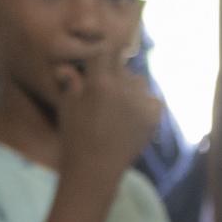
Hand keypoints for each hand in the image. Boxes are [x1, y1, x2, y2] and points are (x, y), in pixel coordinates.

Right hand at [54, 44, 161, 181]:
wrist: (95, 171)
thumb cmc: (75, 138)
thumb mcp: (67, 107)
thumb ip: (70, 82)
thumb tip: (67, 66)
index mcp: (100, 82)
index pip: (104, 50)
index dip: (101, 51)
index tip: (99, 57)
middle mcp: (123, 88)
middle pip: (122, 67)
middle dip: (114, 73)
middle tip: (105, 89)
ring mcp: (140, 104)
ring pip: (139, 82)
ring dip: (130, 87)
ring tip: (120, 103)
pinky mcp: (153, 119)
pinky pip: (153, 100)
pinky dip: (146, 104)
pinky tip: (134, 115)